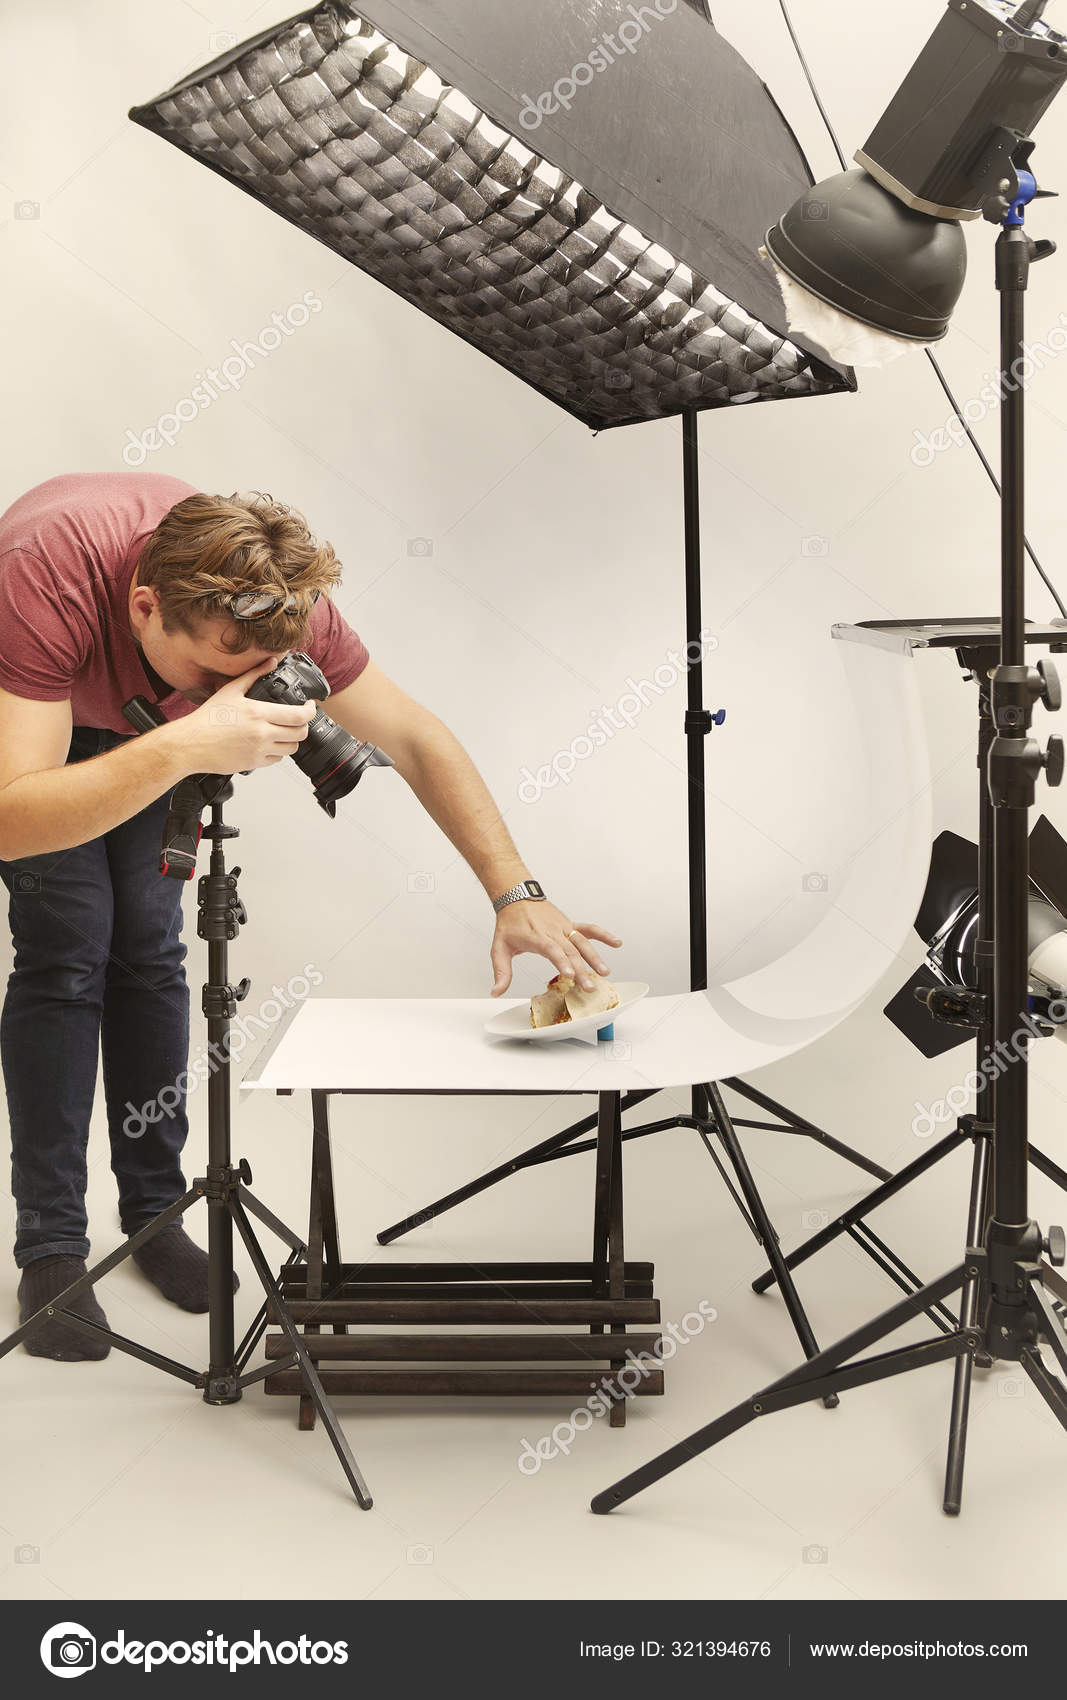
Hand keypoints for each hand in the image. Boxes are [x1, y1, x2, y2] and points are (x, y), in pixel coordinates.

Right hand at [177, 658, 315, 774]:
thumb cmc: (207, 719)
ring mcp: (259, 751)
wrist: (190, 744)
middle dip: (303, 725)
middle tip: (298, 719)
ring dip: (291, 739)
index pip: (298, 715)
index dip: (310, 711)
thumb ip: (254, 675)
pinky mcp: (253, 764)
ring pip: (291, 749)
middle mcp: (262, 734)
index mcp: (258, 713)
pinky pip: (276, 760)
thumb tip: (271, 662)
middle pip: (300, 734)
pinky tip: (269, 743)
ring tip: (284, 731)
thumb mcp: (231, 691)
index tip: (310, 706)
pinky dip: (277, 751)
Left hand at [490, 899, 621, 996]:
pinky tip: (617, 943)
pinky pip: (589, 929)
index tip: (570, 975)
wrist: (516, 896)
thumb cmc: (509, 923)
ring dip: (595, 957)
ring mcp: (563, 927)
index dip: (561, 962)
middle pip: (570, 951)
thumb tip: (496, 991)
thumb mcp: (499, 947)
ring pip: (582, 942)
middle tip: (588, 987)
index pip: (551, 950)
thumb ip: (501, 971)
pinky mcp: (569, 924)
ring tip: (605, 972)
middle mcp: (552, 932)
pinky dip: (603, 935)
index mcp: (536, 937)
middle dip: (581, 970)